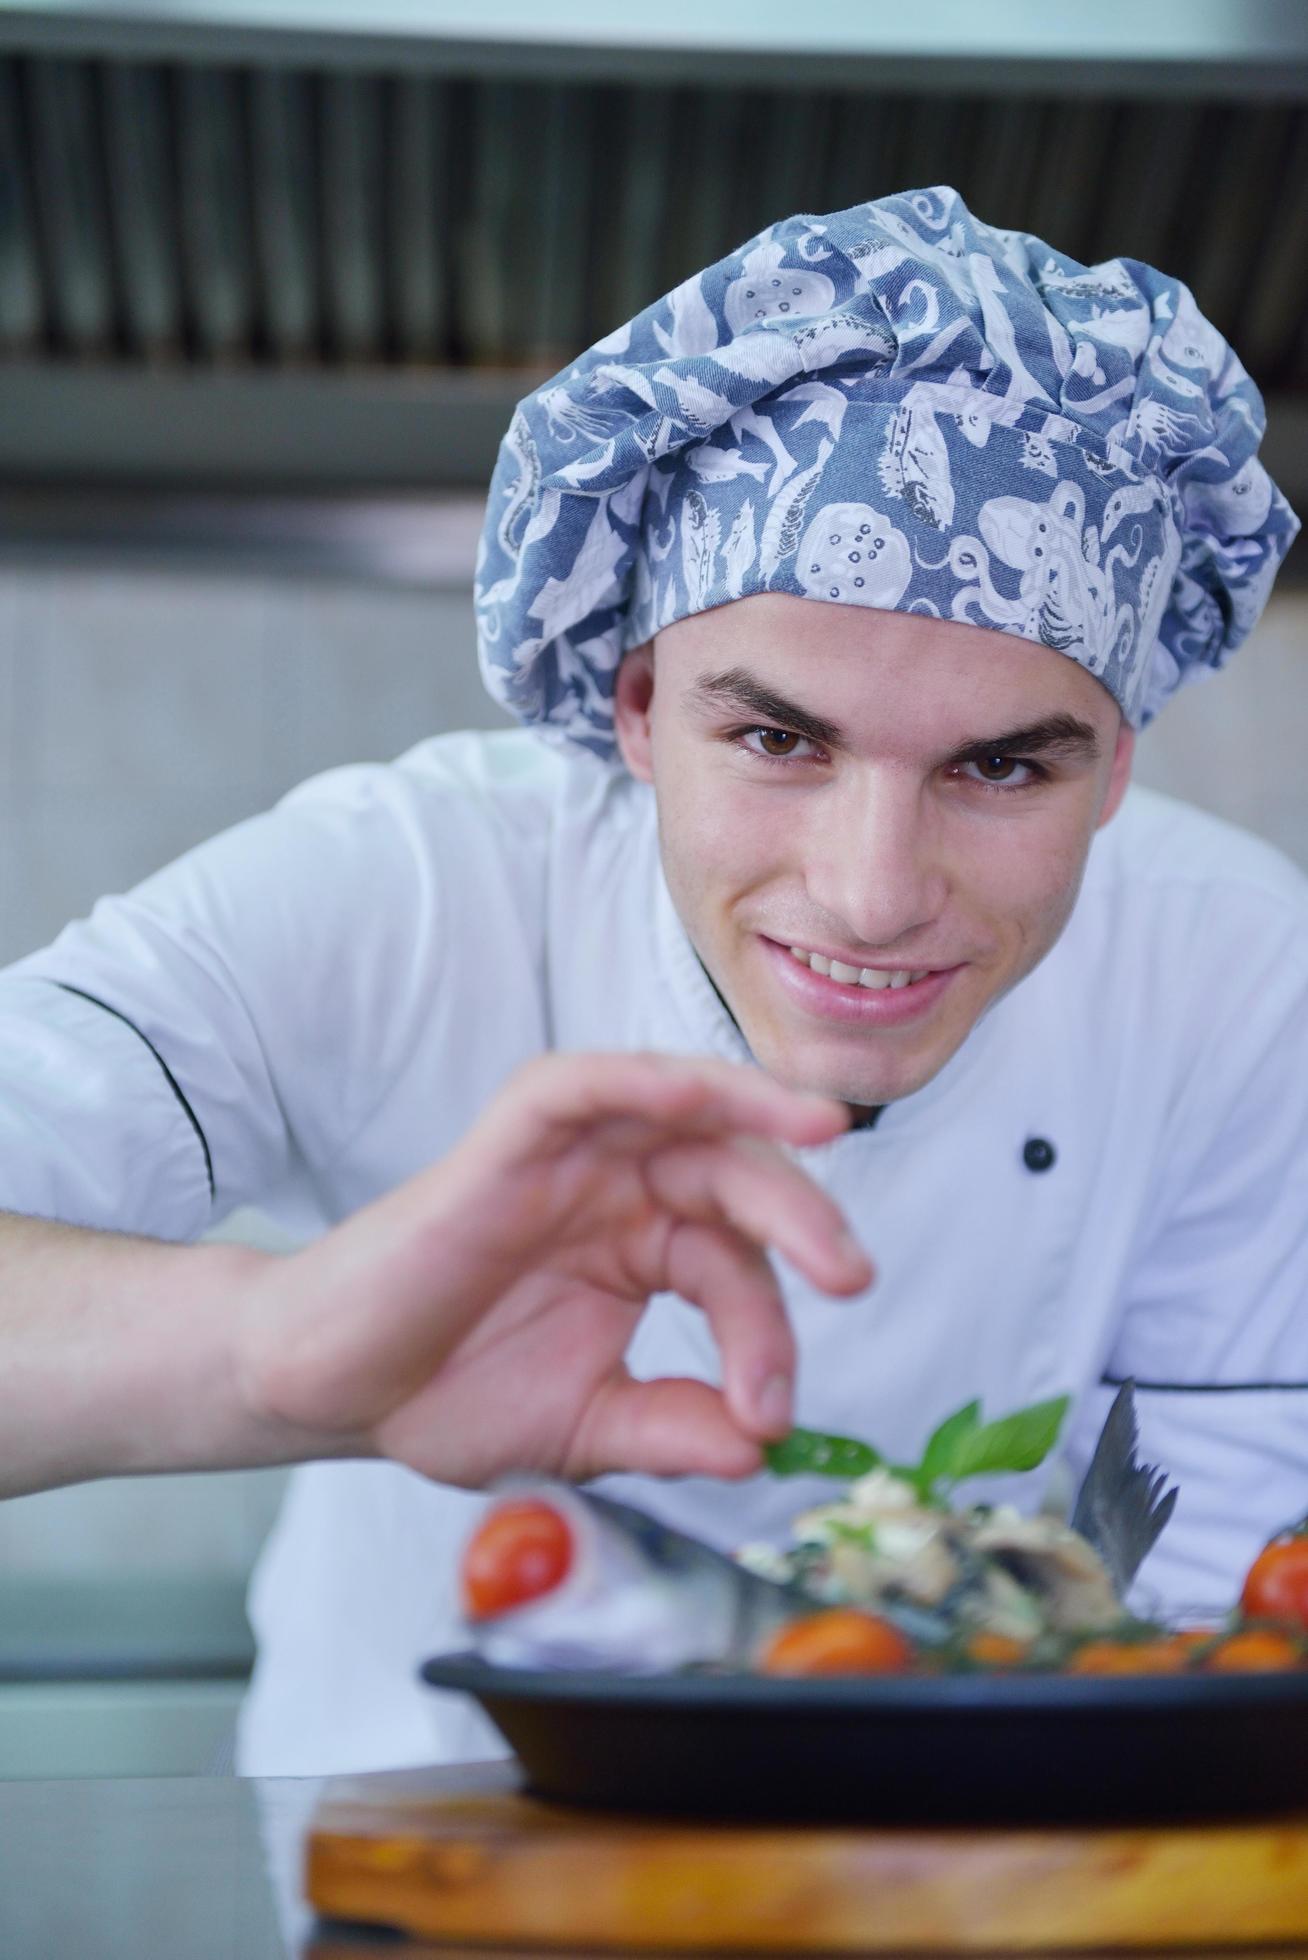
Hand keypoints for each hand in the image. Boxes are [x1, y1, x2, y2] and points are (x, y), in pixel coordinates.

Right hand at [236, 1052, 872, 1485]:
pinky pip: (587, 1087)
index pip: (735, 1270)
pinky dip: (647, 1079)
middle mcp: (618, 1191)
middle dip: (804, 1220)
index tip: (769, 1416)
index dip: (769, 1337)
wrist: (330, 1390)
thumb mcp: (585, 1429)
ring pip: (681, 1107)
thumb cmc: (444, 1394)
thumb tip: (759, 1451)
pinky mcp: (512, 1140)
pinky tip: (701, 1096)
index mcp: (642, 1247)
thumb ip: (671, 1429)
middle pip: (735, 1178)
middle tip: (851, 1278)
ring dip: (754, 1110)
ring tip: (823, 1133)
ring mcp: (568, 1160)